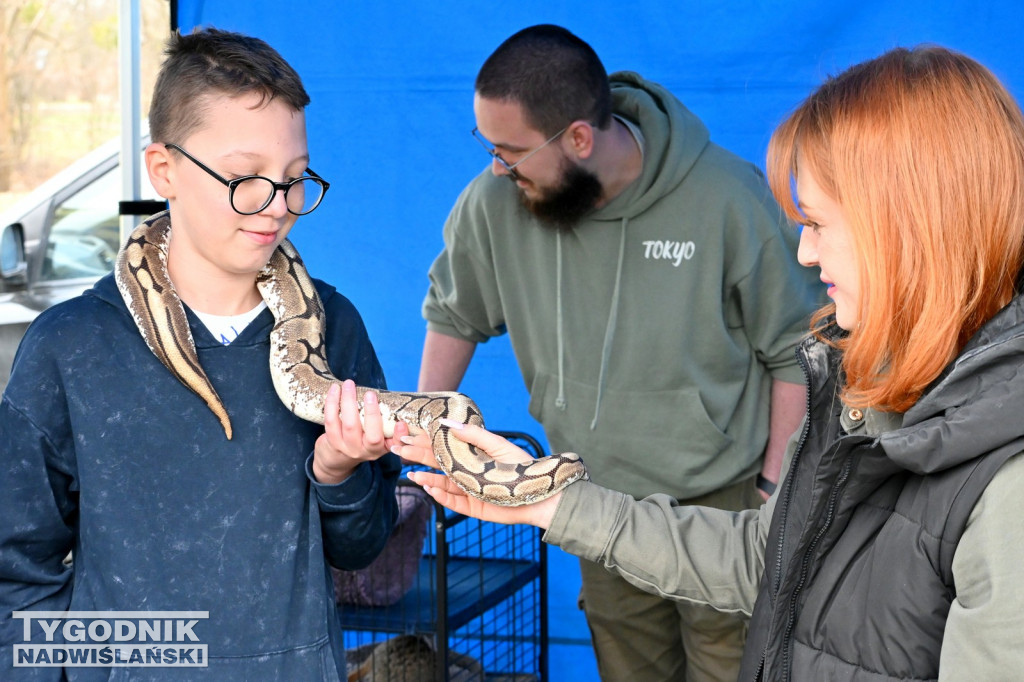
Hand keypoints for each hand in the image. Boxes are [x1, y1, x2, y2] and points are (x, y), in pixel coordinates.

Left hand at [311, 380, 397, 483]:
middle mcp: (367, 451)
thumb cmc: (361, 438)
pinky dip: (332, 403)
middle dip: (372, 413)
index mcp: (382, 447)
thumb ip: (382, 420)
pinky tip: (335, 390)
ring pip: (350, 426)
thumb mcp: (375, 436)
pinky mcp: (333, 442)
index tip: (401, 423)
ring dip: (348, 402)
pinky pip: (331, 422)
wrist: (336, 459)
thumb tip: (386, 395)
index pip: (395, 444)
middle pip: (372, 436)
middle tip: (370, 393)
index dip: (400, 435)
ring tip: (348, 385)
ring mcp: (349, 448)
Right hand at [394, 422, 560, 528]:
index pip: (444, 447)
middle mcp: (467, 472)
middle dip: (418, 457)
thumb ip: (474, 435)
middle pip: (438, 464)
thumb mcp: (497, 445)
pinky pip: (452, 502)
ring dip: (426, 478)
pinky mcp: (473, 507)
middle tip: (398, 450)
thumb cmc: (521, 467)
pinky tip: (428, 488)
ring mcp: (468, 490)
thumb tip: (449, 422)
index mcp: (471, 455)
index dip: (425, 441)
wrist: (539, 494)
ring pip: (441, 484)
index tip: (407, 434)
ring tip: (411, 473)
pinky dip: (440, 496)